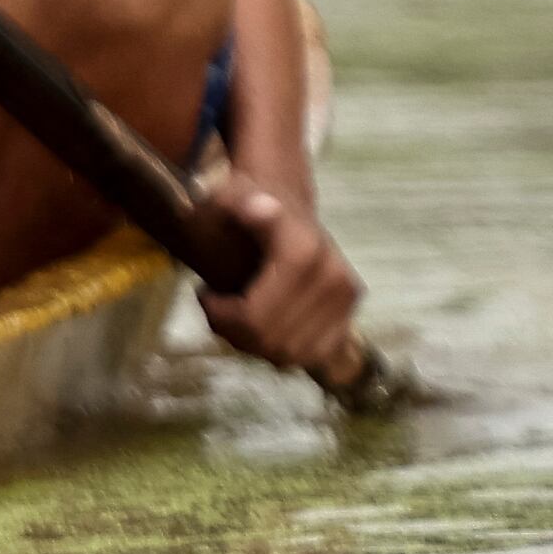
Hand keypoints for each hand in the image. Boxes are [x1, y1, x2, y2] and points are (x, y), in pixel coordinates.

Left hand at [193, 168, 365, 385]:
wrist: (284, 205)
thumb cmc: (243, 204)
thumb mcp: (225, 197)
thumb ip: (233, 202)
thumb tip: (259, 208)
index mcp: (304, 253)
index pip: (252, 318)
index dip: (220, 315)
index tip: (204, 292)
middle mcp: (334, 278)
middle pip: (269, 340)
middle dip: (232, 331)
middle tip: (215, 306)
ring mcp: (346, 301)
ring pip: (287, 355)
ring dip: (252, 342)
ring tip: (234, 312)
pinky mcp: (348, 318)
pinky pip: (307, 357)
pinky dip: (278, 350)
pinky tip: (259, 323)